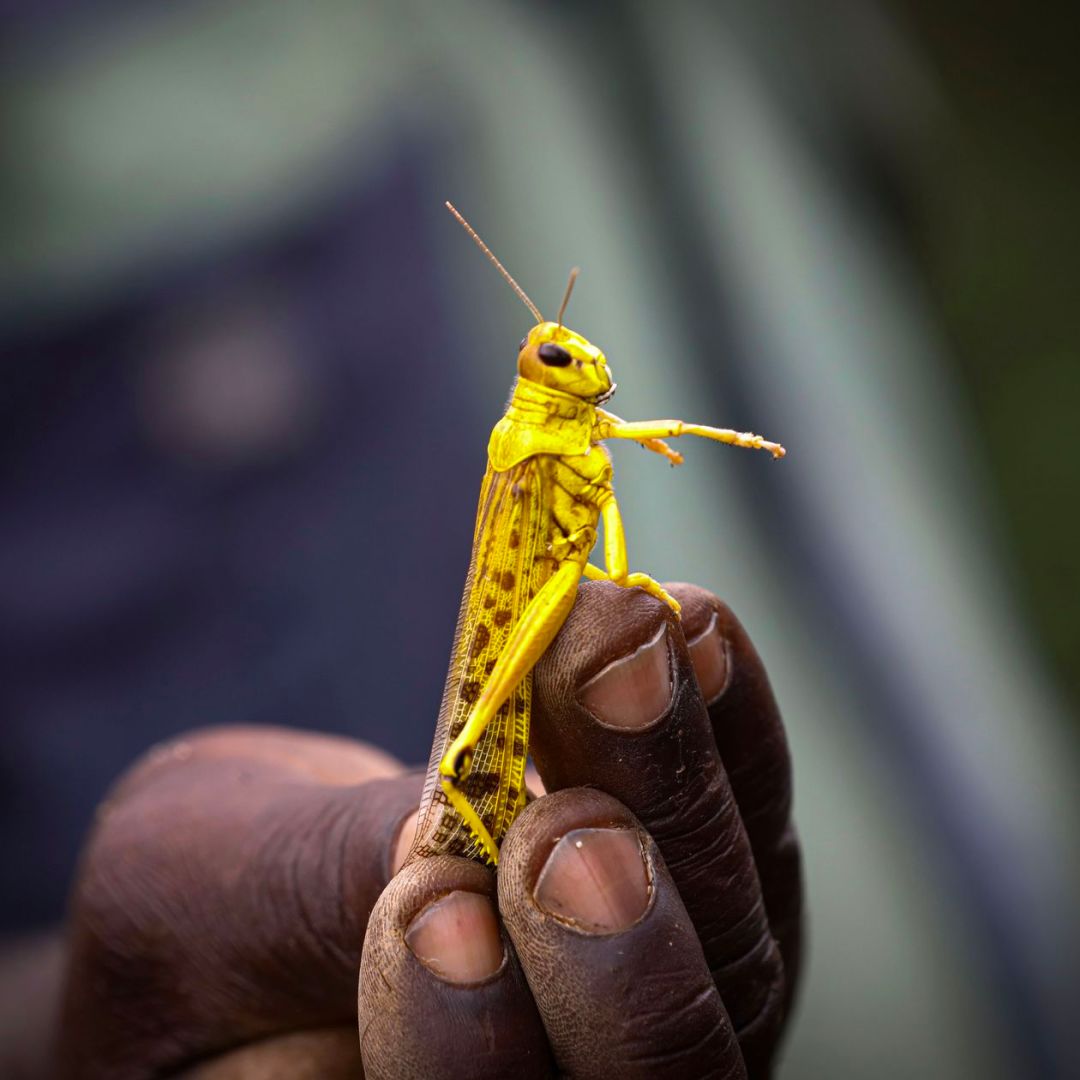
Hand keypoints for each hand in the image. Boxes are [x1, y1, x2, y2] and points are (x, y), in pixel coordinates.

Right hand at [57, 583, 800, 1078]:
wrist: (267, 891)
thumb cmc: (193, 922)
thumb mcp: (191, 899)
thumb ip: (311, 889)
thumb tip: (449, 828)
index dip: (467, 1050)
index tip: (432, 917)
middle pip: (651, 1072)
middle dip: (618, 954)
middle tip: (571, 834)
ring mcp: (663, 993)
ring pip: (736, 946)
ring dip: (683, 794)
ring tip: (625, 658)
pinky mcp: (708, 885)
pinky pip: (752, 821)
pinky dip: (727, 722)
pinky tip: (690, 627)